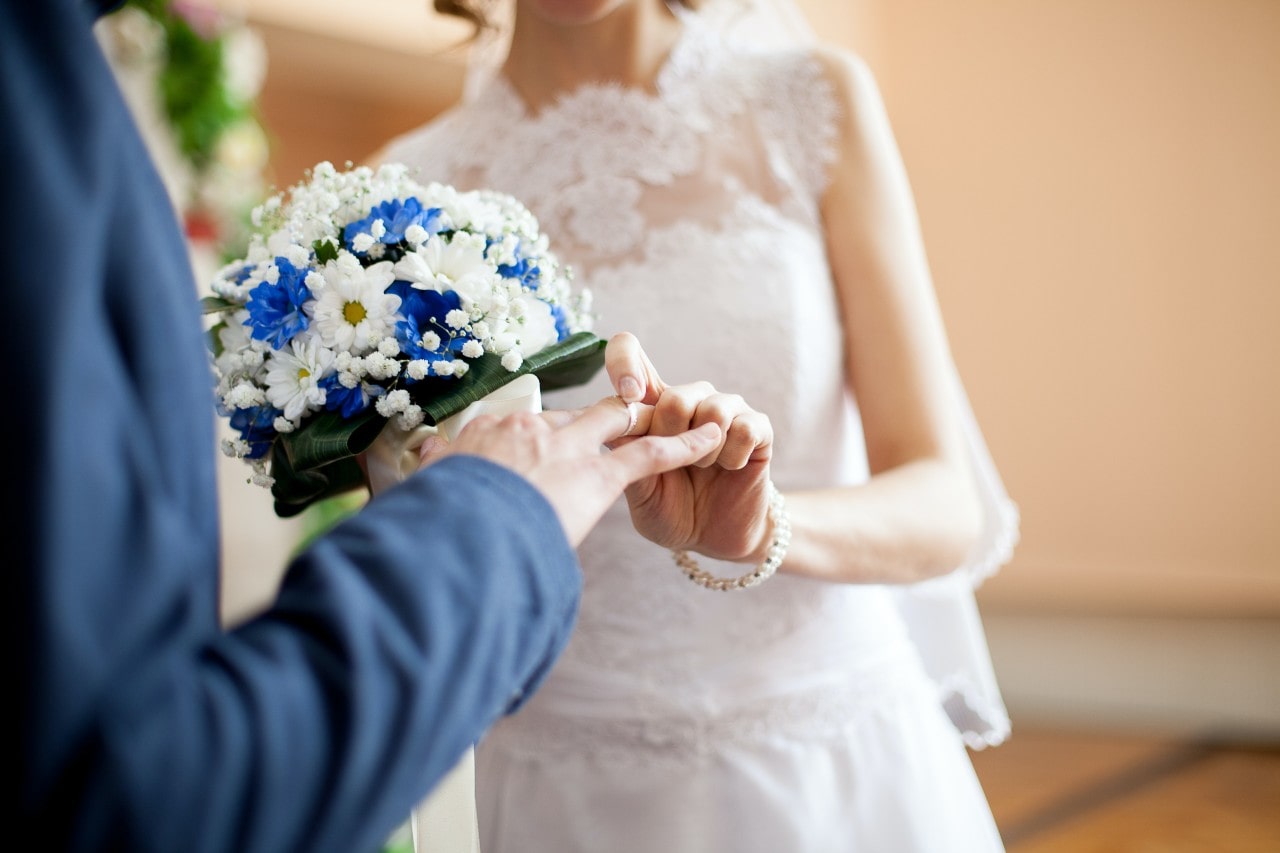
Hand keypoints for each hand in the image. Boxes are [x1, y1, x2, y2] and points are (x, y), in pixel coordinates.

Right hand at [416, 397, 723, 547]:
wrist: (458, 536)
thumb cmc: (436, 529)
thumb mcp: (424, 501)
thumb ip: (432, 485)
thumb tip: (416, 485)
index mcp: (482, 437)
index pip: (517, 432)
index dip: (530, 446)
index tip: (531, 461)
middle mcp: (527, 430)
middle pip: (570, 420)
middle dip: (590, 427)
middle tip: (606, 436)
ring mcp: (565, 448)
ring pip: (615, 421)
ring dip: (644, 421)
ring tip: (672, 418)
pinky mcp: (598, 475)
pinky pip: (650, 454)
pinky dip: (685, 444)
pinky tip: (713, 437)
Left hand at [604, 333, 775, 562]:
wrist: (714, 540)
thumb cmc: (671, 511)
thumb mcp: (639, 491)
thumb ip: (627, 456)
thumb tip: (611, 425)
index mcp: (651, 407)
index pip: (629, 352)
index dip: (623, 361)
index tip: (627, 394)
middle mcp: (689, 399)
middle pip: (675, 397)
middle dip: (672, 443)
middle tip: (675, 467)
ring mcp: (726, 410)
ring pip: (712, 409)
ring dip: (703, 452)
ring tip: (702, 468)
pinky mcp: (757, 427)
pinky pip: (743, 428)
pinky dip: (732, 457)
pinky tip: (729, 468)